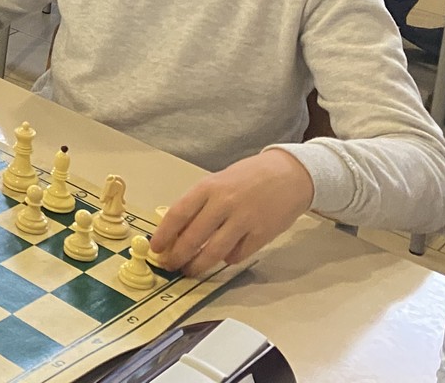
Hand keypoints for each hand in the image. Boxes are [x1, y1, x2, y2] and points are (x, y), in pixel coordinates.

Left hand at [152, 149, 312, 275]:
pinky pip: (237, 255)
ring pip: (214, 252)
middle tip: (170, 265)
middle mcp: (224, 203)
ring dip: (199, 265)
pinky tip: (223, 258)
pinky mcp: (262, 234)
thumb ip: (200, 204)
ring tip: (191, 270)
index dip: (164, 234)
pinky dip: (227, 259)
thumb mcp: (218, 182)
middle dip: (178, 256)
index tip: (155, 248)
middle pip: (194, 237)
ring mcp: (244, 220)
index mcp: (208, 187)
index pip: (178, 214)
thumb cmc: (248, 178)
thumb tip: (178, 231)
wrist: (288, 174)